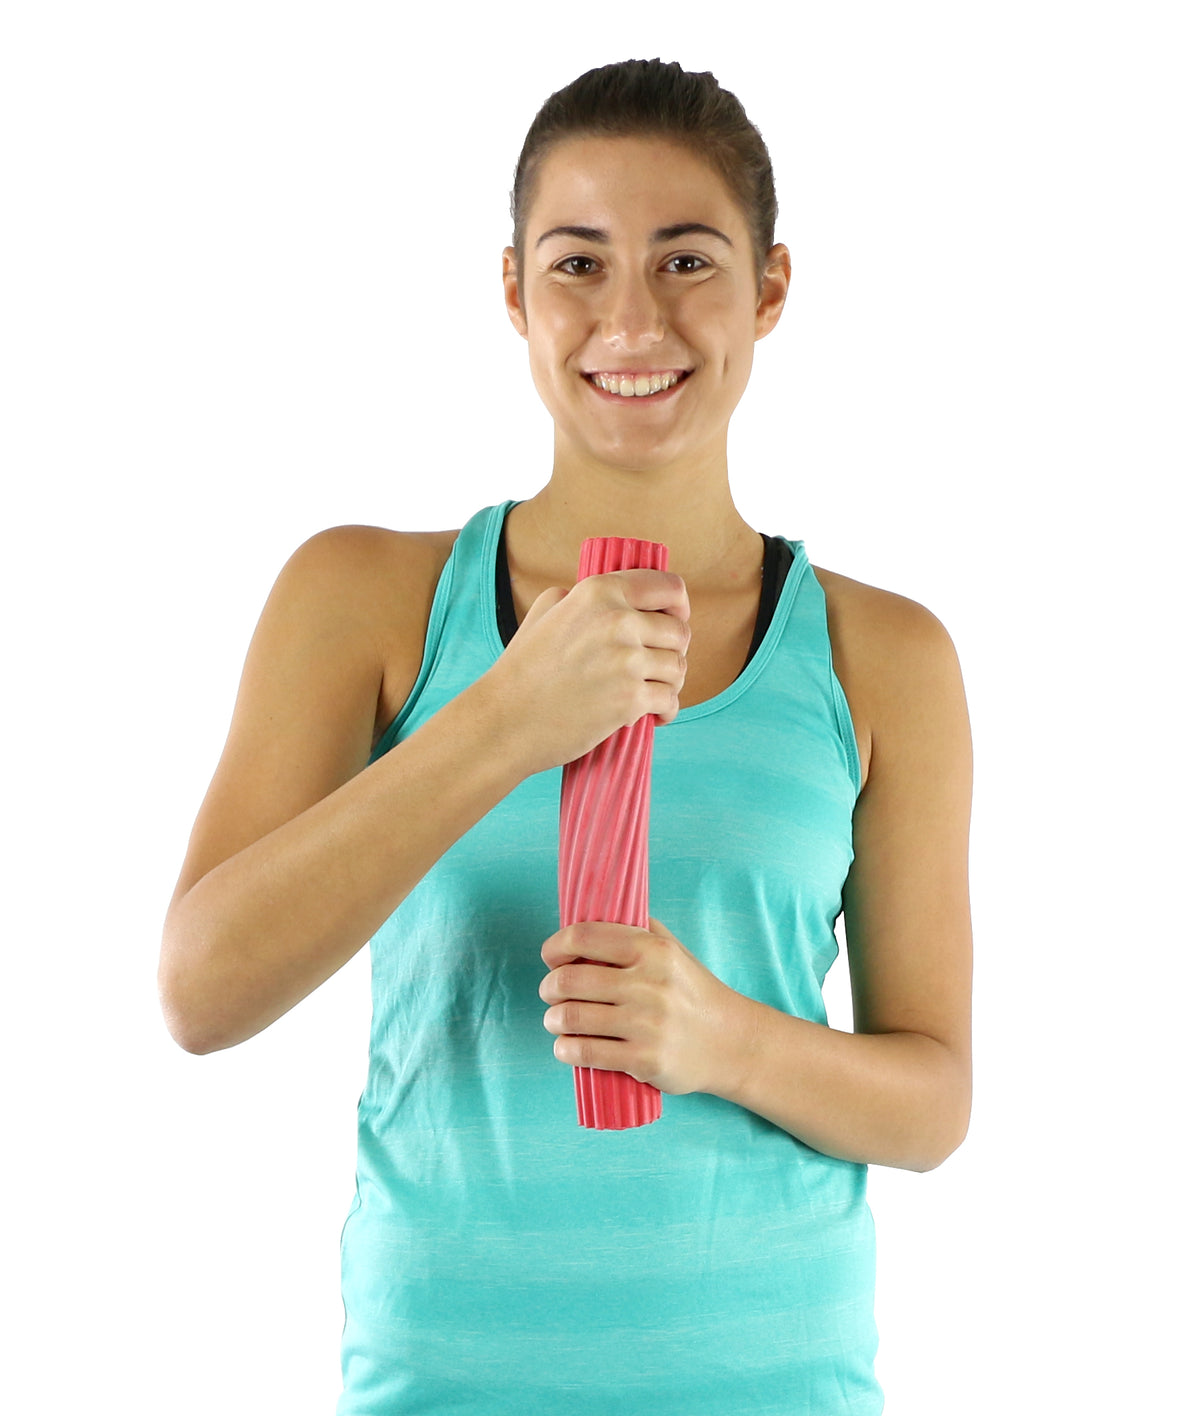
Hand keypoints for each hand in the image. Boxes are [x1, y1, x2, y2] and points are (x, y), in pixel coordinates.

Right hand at [481, 569, 690, 776]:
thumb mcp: (545, 612)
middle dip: (673, 651)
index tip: (674, 620)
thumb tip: (612, 598)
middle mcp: (618, 621)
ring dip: (671, 682)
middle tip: (657, 667)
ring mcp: (626, 661)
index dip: (679, 606)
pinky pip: (671, 701)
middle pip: (679, 632)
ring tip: (653, 691)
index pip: (669, 587)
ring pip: (678, 668)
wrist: (505, 720)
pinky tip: (654, 714)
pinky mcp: (630, 700)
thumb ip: (580, 596)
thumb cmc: (522, 670)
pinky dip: (667, 710)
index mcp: (599, 592)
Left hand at [538, 916, 751, 1096]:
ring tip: (557, 1020)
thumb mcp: (673, 950)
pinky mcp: (645, 1060)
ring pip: (572, 1018)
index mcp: (653, 950)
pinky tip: (566, 1046)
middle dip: (549, 988)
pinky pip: (586, 1053)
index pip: (584, 937)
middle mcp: (649, 984)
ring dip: (554, 1020)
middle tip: (551, 993)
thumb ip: (636, 930)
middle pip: (569, 980)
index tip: (551, 957)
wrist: (733, 1042)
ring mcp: (647, 1024)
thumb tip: (588, 917)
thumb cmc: (693, 992)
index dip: (556, 946)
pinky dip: (565, 1049)